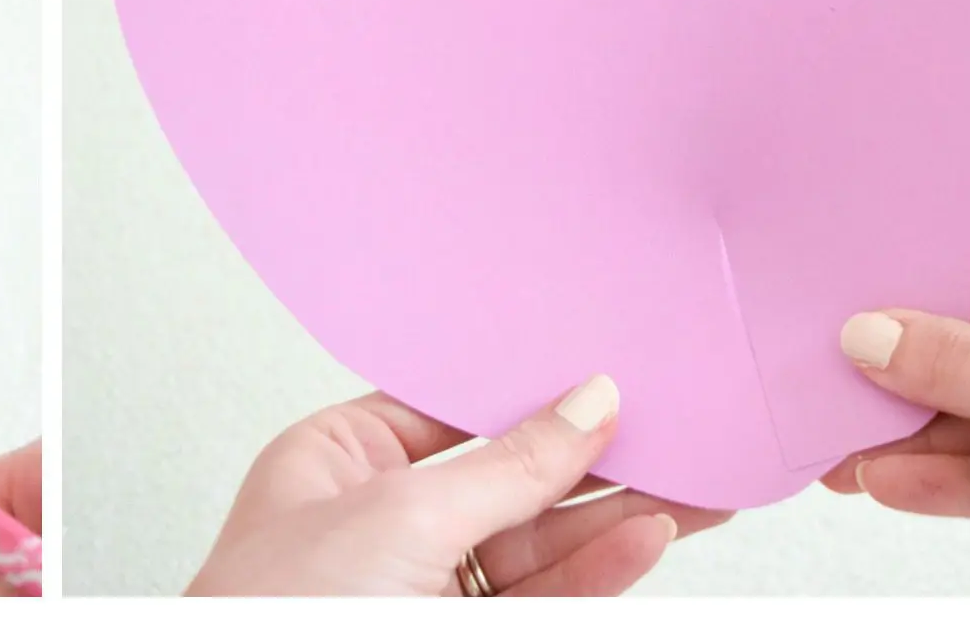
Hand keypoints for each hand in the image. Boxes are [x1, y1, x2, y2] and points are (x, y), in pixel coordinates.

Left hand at [188, 380, 728, 595]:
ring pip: (537, 544)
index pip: (451, 407)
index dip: (530, 394)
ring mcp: (419, 586)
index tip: (608, 377)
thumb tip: (584, 406)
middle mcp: (375, 519)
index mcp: (334, 461)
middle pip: (507, 476)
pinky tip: (645, 539)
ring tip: (694, 490)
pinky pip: (540, 594)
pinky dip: (595, 571)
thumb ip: (507, 466)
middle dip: (595, 461)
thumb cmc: (274, 613)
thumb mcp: (401, 516)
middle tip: (680, 434)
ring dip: (615, 519)